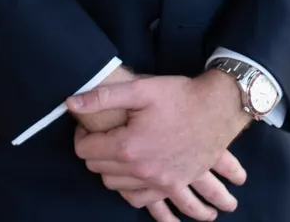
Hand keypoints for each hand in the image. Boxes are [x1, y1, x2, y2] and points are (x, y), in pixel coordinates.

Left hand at [69, 71, 250, 220]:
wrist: (218, 108)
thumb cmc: (179, 96)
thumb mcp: (139, 89)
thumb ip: (102, 97)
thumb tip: (71, 103)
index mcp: (129, 147)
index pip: (85, 151)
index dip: (81, 136)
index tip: (88, 125)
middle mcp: (143, 170)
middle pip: (99, 171)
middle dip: (95, 152)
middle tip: (102, 135)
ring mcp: (161, 182)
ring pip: (118, 188)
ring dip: (112, 172)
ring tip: (117, 153)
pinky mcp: (176, 185)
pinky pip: (144, 201)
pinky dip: (134, 192)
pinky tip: (134, 178)